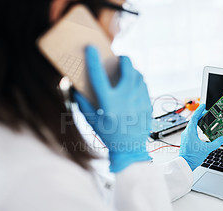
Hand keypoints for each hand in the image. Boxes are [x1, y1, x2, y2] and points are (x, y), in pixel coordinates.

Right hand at [74, 46, 151, 172]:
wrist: (129, 149)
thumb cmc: (109, 135)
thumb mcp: (92, 120)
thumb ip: (82, 103)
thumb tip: (75, 88)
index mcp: (108, 103)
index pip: (98, 75)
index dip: (93, 59)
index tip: (90, 48)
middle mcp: (125, 100)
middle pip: (128, 69)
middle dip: (124, 59)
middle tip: (120, 58)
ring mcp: (139, 101)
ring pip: (139, 76)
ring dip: (132, 71)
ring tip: (127, 73)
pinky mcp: (148, 105)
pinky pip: (144, 87)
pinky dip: (139, 83)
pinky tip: (134, 87)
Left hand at [179, 104, 222, 170]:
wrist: (185, 165)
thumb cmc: (192, 157)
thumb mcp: (206, 149)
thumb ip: (216, 143)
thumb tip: (222, 138)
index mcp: (190, 132)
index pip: (194, 117)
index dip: (199, 110)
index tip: (203, 105)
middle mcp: (186, 133)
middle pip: (193, 120)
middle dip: (200, 115)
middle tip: (206, 112)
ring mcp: (185, 136)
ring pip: (192, 125)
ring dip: (198, 121)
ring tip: (205, 119)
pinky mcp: (186, 140)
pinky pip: (191, 130)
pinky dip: (196, 127)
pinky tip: (201, 129)